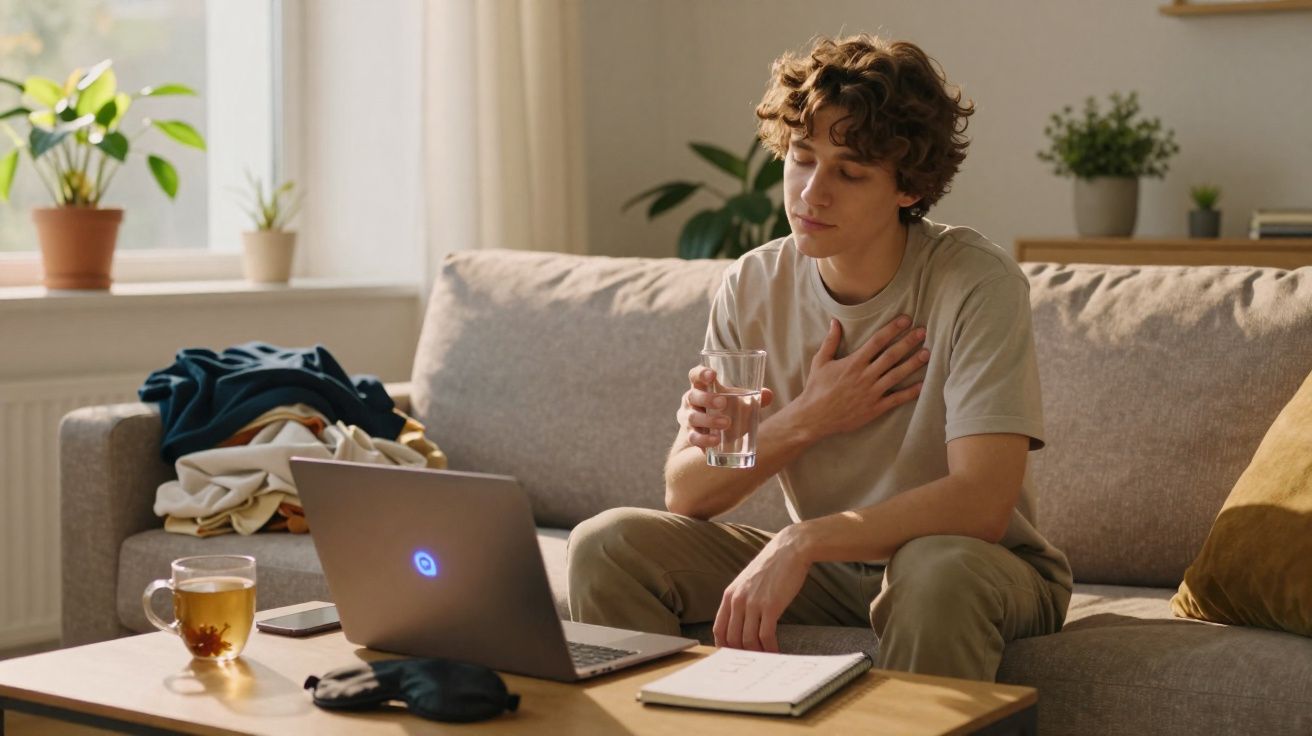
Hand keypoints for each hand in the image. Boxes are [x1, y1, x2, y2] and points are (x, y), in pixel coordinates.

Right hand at [678, 365, 774, 450]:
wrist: (711, 434)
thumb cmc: (726, 410)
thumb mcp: (738, 401)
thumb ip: (753, 398)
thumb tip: (768, 395)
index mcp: (701, 387)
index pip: (695, 375)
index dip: (701, 373)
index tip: (713, 375)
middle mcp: (691, 400)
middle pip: (692, 396)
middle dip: (707, 399)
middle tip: (723, 403)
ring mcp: (689, 418)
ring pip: (693, 417)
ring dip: (709, 420)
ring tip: (727, 423)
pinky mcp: (691, 436)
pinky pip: (694, 437)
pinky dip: (705, 439)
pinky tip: (716, 440)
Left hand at [713, 528, 810, 651]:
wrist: (789, 550)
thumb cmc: (771, 567)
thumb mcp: (747, 582)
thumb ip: (741, 600)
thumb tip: (741, 624)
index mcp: (729, 595)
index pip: (719, 629)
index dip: (724, 647)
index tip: (733, 656)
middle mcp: (737, 600)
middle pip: (732, 638)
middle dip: (742, 654)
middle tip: (753, 662)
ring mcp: (753, 604)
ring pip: (748, 640)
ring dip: (757, 653)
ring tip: (766, 659)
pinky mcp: (770, 606)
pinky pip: (766, 635)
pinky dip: (770, 648)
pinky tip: (776, 651)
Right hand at [786, 316, 927, 441]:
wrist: (814, 417)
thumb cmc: (816, 388)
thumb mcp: (820, 362)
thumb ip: (830, 341)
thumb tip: (835, 321)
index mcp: (853, 363)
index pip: (877, 341)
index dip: (892, 329)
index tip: (906, 320)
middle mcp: (865, 376)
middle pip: (891, 355)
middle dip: (908, 342)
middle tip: (923, 332)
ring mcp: (871, 393)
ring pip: (896, 375)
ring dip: (913, 363)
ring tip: (927, 353)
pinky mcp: (874, 408)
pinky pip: (896, 399)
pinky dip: (910, 392)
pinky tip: (922, 384)